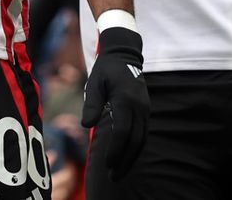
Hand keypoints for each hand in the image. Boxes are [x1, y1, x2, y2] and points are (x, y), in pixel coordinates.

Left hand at [81, 27, 149, 180]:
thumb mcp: (94, 82)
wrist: (125, 55)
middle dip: (125, 161)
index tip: (107, 164)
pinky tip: (127, 158)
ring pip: (142, 139)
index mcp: (125, 99)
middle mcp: (138, 106)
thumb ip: (92, 104)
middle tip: (114, 177)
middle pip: (135, 140)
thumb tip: (86, 125)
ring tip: (120, 172)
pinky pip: (143, 133)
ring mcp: (145, 108)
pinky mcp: (145, 110)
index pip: (122, 131)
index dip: (115, 150)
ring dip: (132, 158)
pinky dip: (136, 148)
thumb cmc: (106, 70)